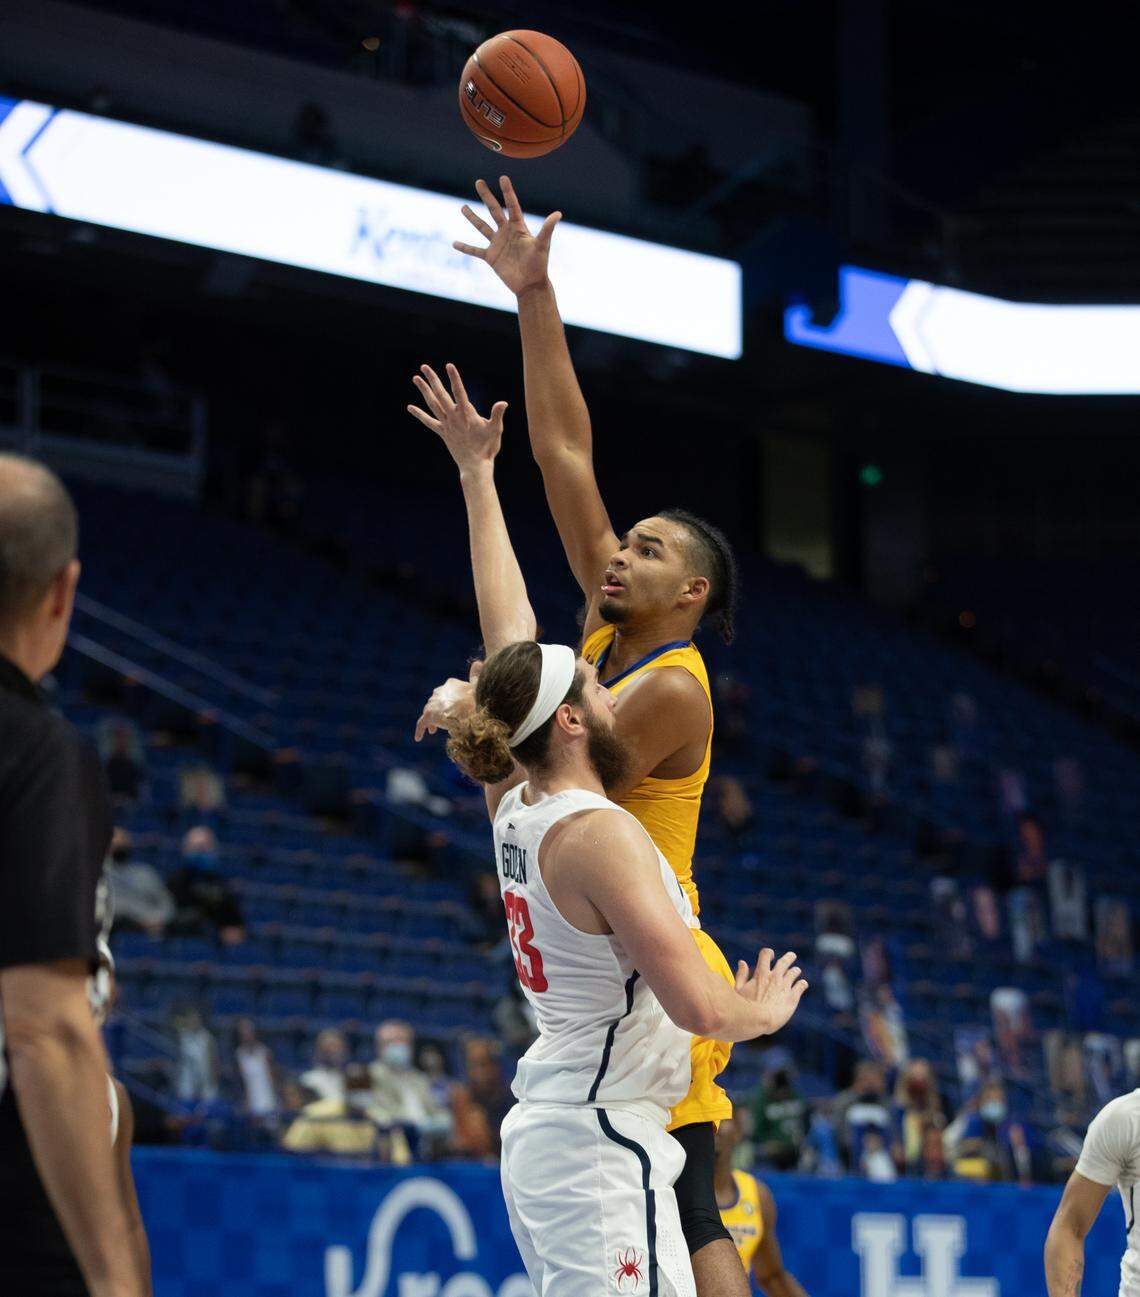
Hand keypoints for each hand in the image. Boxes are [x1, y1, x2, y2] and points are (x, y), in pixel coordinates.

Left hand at [407, 363, 506, 473]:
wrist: (475, 466)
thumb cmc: (487, 448)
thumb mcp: (495, 430)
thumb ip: (497, 415)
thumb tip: (503, 403)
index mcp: (467, 414)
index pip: (459, 392)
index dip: (454, 378)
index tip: (449, 366)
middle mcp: (454, 418)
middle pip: (441, 395)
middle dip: (433, 380)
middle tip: (424, 366)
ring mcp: (446, 425)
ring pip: (432, 404)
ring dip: (424, 391)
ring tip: (415, 378)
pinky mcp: (443, 433)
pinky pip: (428, 422)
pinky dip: (419, 414)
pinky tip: (410, 407)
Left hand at [415, 673, 476, 741]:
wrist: (472, 710)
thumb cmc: (479, 699)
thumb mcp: (479, 686)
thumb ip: (476, 676)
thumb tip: (478, 662)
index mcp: (451, 683)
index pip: (446, 692)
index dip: (447, 701)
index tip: (451, 709)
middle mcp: (439, 691)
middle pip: (435, 702)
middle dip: (438, 711)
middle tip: (442, 720)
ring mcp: (433, 703)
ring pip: (428, 712)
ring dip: (431, 720)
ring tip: (433, 730)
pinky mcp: (429, 714)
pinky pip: (421, 723)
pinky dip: (420, 730)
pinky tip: (418, 738)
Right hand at [454, 176, 560, 297]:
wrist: (530, 285)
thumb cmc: (539, 264)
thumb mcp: (542, 245)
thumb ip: (547, 229)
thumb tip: (558, 214)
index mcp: (518, 227)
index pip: (512, 206)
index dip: (507, 192)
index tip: (502, 178)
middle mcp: (506, 232)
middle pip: (494, 210)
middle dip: (486, 196)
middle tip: (478, 181)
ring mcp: (497, 244)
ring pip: (482, 227)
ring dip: (472, 217)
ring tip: (463, 207)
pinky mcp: (491, 257)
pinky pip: (475, 250)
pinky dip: (465, 248)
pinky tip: (454, 243)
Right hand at [735, 949, 807, 1036]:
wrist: (761, 1020)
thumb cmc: (746, 1008)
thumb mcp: (739, 990)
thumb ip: (741, 975)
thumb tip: (742, 962)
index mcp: (761, 974)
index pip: (765, 955)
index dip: (768, 953)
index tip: (771, 956)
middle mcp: (774, 977)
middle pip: (784, 961)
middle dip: (789, 957)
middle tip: (792, 956)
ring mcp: (785, 986)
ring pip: (794, 972)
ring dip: (796, 970)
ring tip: (796, 971)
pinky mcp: (793, 996)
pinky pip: (801, 985)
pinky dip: (802, 984)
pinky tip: (803, 984)